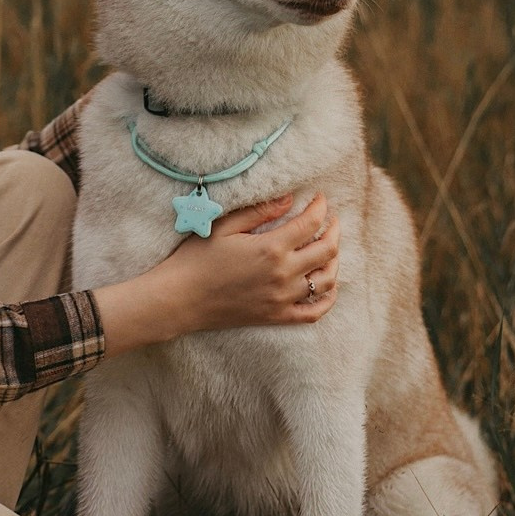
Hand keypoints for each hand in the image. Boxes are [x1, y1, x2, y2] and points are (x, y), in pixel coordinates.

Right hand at [95, 193, 339, 356]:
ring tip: (329, 247)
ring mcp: (282, 299)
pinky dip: (328, 298)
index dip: (321, 207)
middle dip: (334, 230)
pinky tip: (328, 285)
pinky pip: (314, 312)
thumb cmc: (197, 259)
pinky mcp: (277, 317)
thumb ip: (260, 211)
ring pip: (326, 280)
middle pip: (327, 250)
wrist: (180, 299)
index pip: (311, 223)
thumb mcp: (225, 226)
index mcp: (271, 248)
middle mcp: (283, 274)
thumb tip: (290, 199)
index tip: (321, 198)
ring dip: (334, 261)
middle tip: (331, 219)